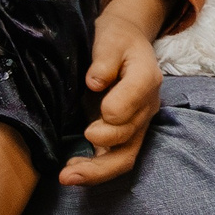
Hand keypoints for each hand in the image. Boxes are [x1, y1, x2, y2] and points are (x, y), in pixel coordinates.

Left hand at [61, 0, 171, 186]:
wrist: (124, 44)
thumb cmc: (115, 39)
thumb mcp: (110, 37)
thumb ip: (105, 58)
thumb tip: (95, 82)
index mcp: (147, 77)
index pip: (138, 96)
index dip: (117, 106)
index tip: (96, 104)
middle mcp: (146, 106)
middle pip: (131, 134)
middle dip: (103, 143)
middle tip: (77, 147)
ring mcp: (136, 125)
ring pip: (124, 157)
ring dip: (96, 171)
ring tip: (67, 177)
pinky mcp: (122, 136)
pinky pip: (113, 160)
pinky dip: (93, 170)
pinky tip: (70, 172)